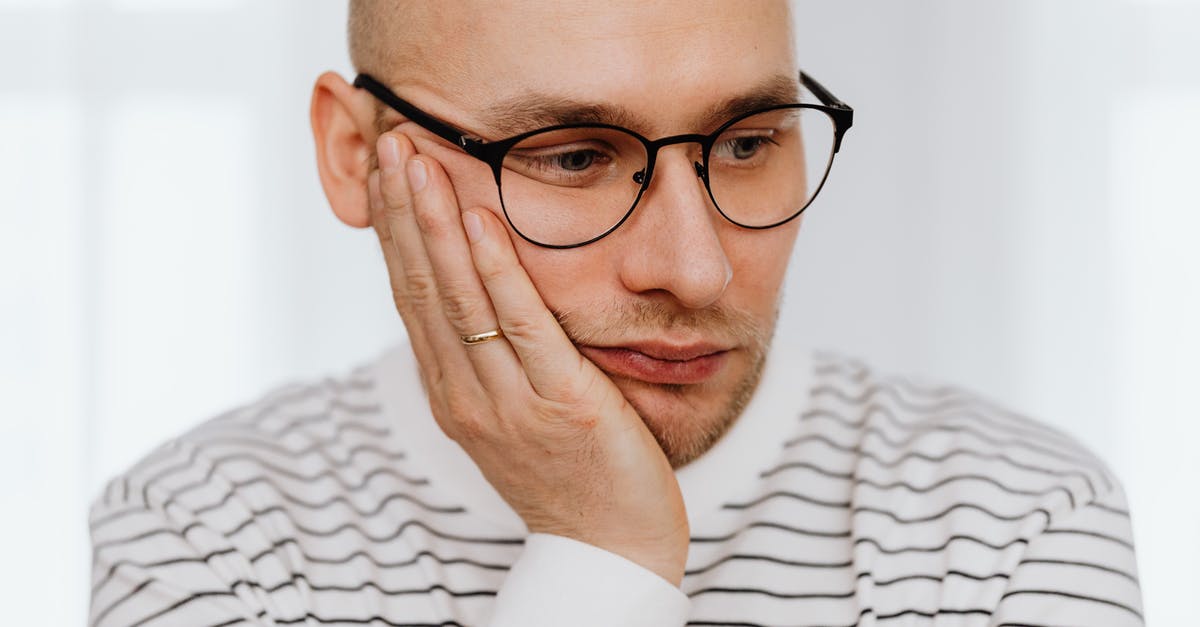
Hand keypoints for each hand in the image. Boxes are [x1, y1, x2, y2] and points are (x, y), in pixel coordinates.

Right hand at [366, 129, 689, 585]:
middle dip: (404, 211)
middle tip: (390, 141)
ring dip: (434, 224)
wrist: (610, 549)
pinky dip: (495, 269)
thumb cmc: (572, 475)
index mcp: (453, 394)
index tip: (387, 171)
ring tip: (420, 159)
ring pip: (457, 299)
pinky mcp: (559, 403)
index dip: (396, 231)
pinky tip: (479, 219)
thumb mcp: (514, 413)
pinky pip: (519, 326)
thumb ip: (491, 357)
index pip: (411, 297)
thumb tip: (480, 296)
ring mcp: (506, 402)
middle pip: (421, 288)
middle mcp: (465, 396)